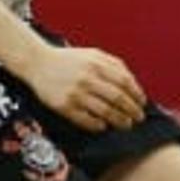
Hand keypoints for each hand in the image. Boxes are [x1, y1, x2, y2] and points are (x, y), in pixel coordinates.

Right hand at [24, 45, 146, 132]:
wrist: (37, 63)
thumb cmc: (68, 60)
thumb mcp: (93, 54)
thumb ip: (114, 64)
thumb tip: (133, 83)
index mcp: (97, 64)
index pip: (125, 82)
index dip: (137, 94)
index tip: (142, 103)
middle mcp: (87, 79)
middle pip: (118, 98)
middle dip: (132, 110)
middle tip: (139, 118)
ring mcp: (76, 93)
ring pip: (105, 111)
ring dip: (119, 120)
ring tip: (126, 124)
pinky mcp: (64, 107)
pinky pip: (87, 120)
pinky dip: (98, 125)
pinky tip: (104, 126)